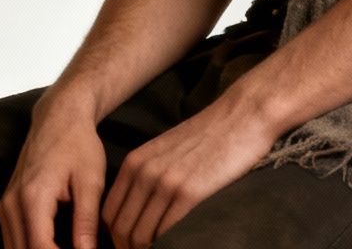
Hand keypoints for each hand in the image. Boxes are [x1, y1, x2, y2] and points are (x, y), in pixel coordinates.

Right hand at [0, 92, 108, 248]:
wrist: (58, 116)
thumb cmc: (77, 144)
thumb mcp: (90, 182)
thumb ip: (87, 222)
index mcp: (33, 199)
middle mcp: (11, 205)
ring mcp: (4, 206)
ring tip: (69, 248)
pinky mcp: (6, 206)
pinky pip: (13, 240)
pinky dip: (30, 248)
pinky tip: (55, 246)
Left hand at [101, 92, 282, 248]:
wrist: (242, 115)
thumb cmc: (209, 135)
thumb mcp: (166, 150)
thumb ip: (147, 175)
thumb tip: (138, 210)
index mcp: (135, 162)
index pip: (109, 214)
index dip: (115, 239)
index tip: (128, 248)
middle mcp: (144, 172)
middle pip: (121, 229)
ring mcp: (166, 182)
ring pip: (140, 236)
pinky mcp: (190, 192)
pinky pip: (167, 233)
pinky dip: (168, 246)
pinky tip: (179, 245)